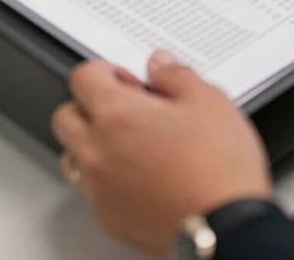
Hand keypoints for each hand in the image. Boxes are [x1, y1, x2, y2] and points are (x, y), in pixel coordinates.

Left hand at [51, 50, 272, 257]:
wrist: (228, 228)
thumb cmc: (218, 167)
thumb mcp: (208, 100)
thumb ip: (176, 75)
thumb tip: (160, 64)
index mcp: (115, 114)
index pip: (82, 77)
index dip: (106, 71)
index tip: (130, 80)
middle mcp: (97, 151)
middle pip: (65, 116)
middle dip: (89, 106)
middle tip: (126, 108)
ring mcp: (100, 189)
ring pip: (73, 155)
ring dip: (91, 143)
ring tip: (131, 143)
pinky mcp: (110, 219)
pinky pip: (92, 190)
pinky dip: (106, 178)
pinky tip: (140, 175)